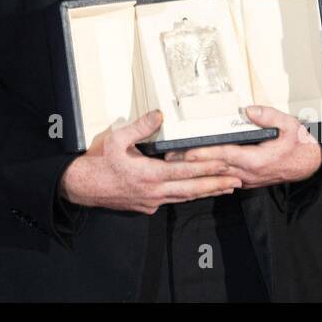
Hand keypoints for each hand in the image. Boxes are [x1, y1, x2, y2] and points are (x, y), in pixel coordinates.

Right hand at [58, 110, 241, 213]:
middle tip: (237, 180)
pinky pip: (173, 200)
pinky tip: (197, 191)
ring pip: (185, 197)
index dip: (207, 167)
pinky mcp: (147, 206)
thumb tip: (159, 115)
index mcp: (149, 174)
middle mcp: (154, 191)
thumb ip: (140, 127)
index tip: (224, 164)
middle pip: (192, 188)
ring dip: (206, 192)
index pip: (186, 170)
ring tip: (225, 188)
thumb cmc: (99, 163)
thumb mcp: (117, 139)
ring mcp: (152, 201)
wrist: (84, 187)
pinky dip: (188, 195)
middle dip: (216, 184)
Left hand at [163, 105, 321, 189]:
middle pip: (214, 167)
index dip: (206, 154)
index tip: (189, 152)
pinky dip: (206, 175)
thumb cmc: (298, 145)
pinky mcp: (244, 180)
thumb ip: (269, 116)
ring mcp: (246, 179)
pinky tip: (192, 171)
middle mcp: (249, 173)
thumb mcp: (289, 125)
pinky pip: (222, 177)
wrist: (307, 164)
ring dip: (195, 170)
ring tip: (174, 162)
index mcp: (257, 160)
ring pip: (216, 175)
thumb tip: (250, 110)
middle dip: (191, 163)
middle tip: (169, 158)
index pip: (226, 156)